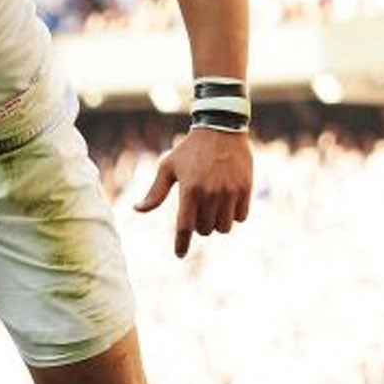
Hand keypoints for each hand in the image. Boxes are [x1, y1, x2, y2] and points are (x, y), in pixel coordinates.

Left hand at [132, 127, 252, 257]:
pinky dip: (234, 215)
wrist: (221, 128)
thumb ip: (156, 192)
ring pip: (224, 227)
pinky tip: (228, 203)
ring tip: (213, 208)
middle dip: (200, 225)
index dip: (181, 244)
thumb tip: (137, 209)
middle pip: (205, 230)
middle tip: (198, 210)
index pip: (184, 227)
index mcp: (189, 190)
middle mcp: (210, 193)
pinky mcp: (245, 188)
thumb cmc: (190, 150)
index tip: (180, 255)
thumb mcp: (168, 167)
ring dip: (217, 223)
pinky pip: (241, 217)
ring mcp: (229, 191)